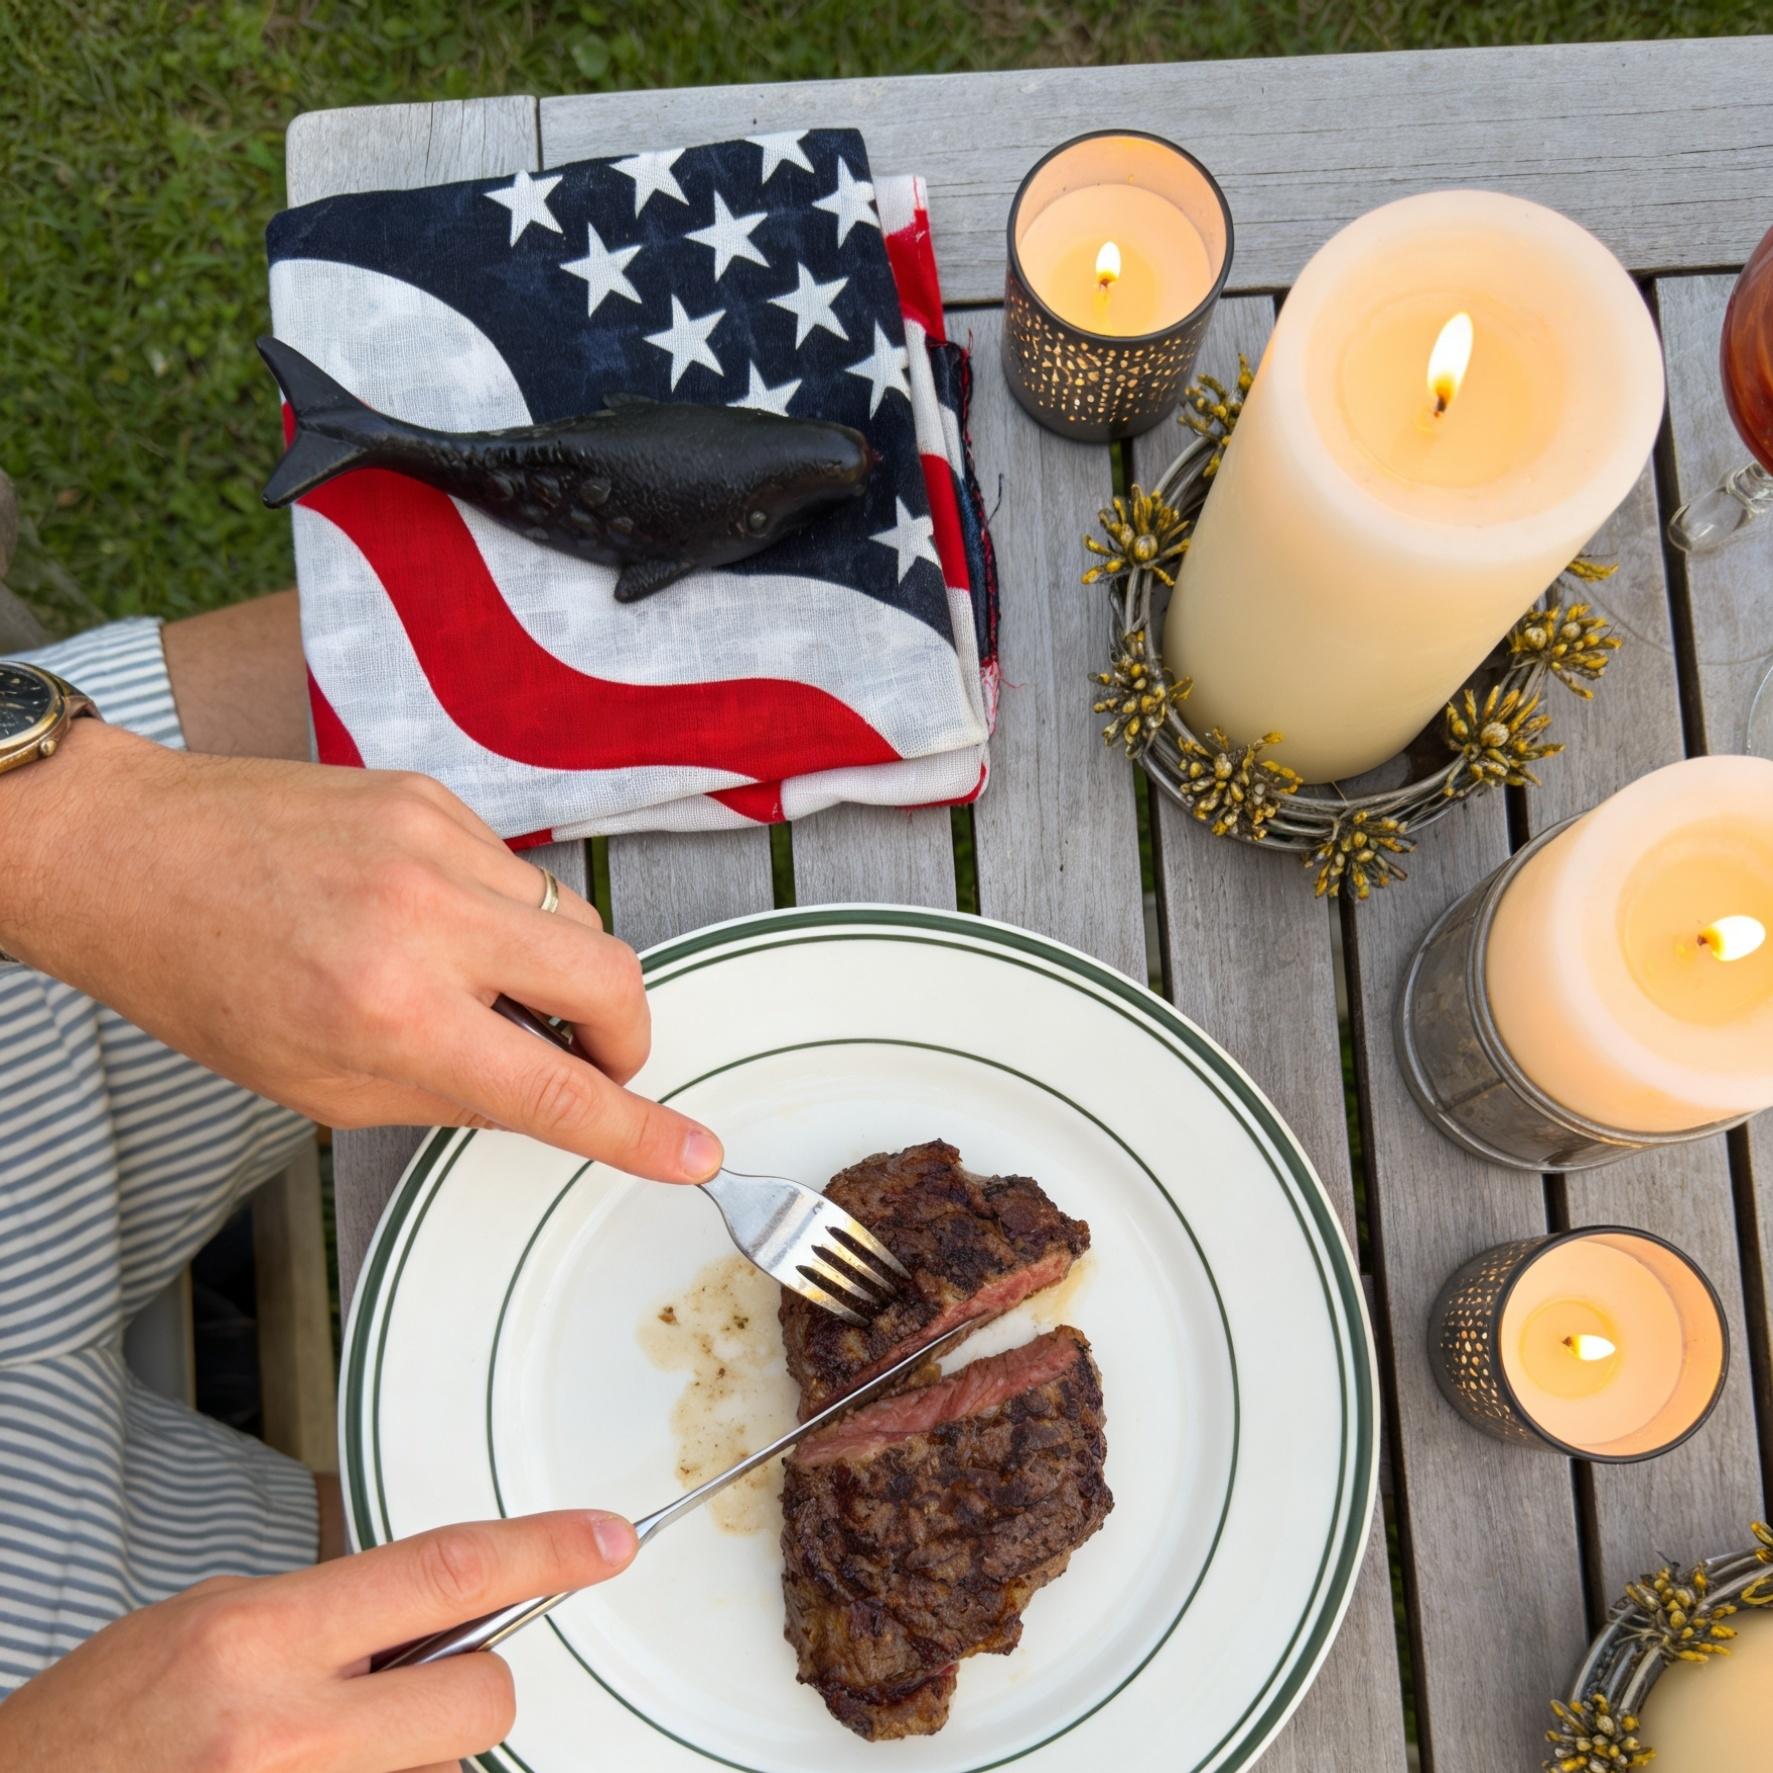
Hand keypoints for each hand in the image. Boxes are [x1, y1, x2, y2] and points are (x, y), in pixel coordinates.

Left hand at [0, 721, 720, 1179]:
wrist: (129, 852)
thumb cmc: (202, 976)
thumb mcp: (319, 1084)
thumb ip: (451, 1095)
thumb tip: (551, 1095)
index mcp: (387, 1011)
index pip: (553, 1086)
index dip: (637, 1131)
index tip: (691, 1152)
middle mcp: (424, 917)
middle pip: (611, 976)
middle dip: (627, 1036)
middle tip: (594, 1059)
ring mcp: (433, 842)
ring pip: (575, 918)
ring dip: (559, 969)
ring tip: (483, 984)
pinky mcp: (430, 796)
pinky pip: (519, 872)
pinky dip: (503, 913)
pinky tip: (436, 923)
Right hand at [0, 1511, 636, 1772]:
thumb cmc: (94, 1732)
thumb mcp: (204, 1623)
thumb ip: (322, 1614)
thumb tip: (427, 1613)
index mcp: (258, 1637)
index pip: (446, 1571)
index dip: (545, 1549)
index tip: (608, 1541)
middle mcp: (283, 1730)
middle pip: (480, 1697)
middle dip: (468, 1685)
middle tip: (403, 1686)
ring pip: (440, 1771)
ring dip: (404, 1758)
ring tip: (309, 1751)